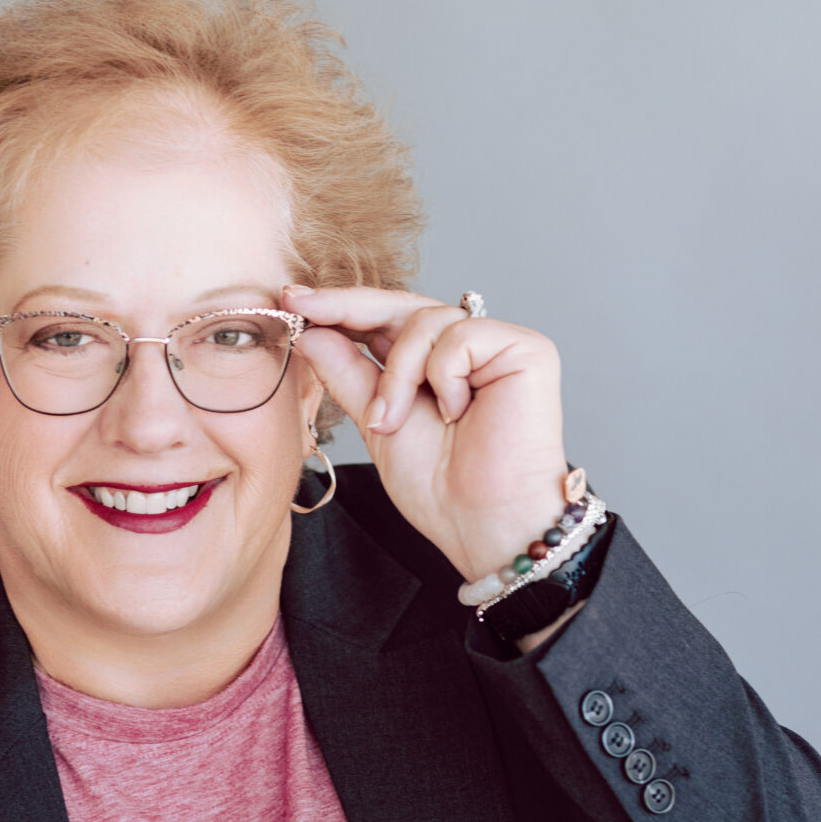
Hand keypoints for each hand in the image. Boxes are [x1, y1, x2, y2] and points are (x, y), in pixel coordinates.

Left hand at [283, 285, 572, 583]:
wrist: (479, 523)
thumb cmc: (440, 486)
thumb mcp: (376, 421)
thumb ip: (348, 373)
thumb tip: (313, 331)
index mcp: (434, 364)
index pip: (387, 320)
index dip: (342, 307)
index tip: (294, 298)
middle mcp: (468, 348)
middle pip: (403, 304)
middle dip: (350, 308)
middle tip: (305, 305)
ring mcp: (498, 346)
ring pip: (425, 320)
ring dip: (397, 373)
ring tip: (395, 420)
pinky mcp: (526, 350)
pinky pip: (460, 336)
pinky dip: (443, 376)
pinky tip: (456, 412)